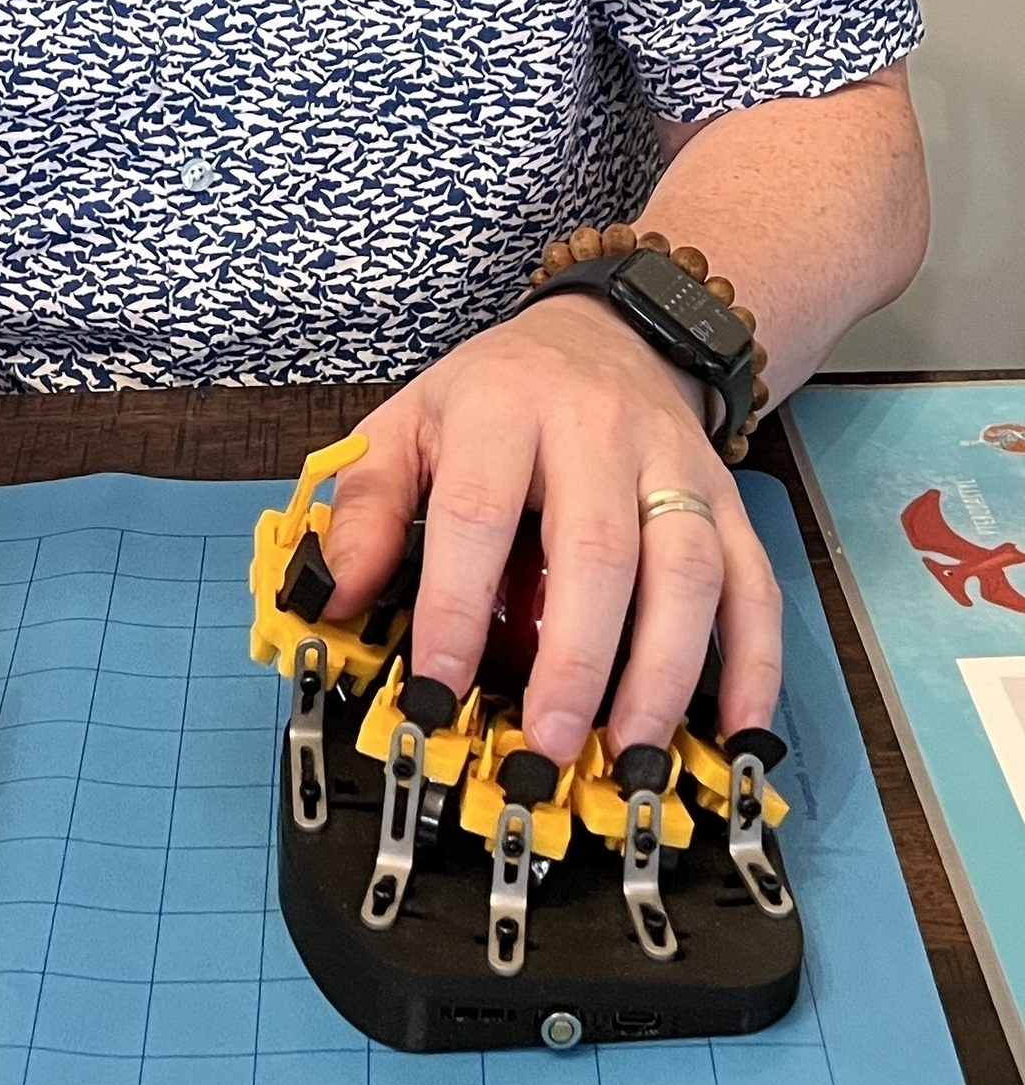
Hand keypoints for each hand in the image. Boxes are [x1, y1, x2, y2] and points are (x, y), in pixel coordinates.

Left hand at [323, 294, 781, 764]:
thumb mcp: (409, 423)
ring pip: (686, 568)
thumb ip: (366, 505)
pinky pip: (753, 581)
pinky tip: (737, 727)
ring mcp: (674, 463)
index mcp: (502, 406)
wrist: (604, 333)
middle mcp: (598, 429)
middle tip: (548, 745)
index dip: (454, 607)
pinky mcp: (728, 498)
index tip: (437, 689)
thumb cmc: (497, 395)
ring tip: (631, 751)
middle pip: (595, 547)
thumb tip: (331, 595)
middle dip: (574, 657)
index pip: (476, 512)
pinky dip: (754, 661)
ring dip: (664, 670)